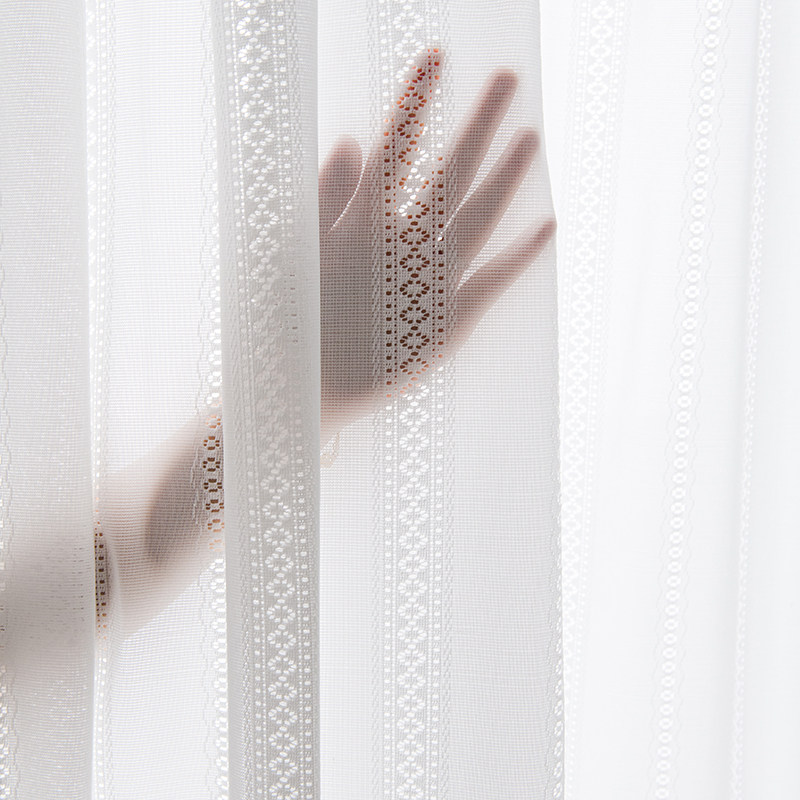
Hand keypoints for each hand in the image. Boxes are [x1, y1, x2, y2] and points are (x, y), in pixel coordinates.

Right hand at [319, 47, 554, 446]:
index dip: (414, 100)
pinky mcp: (450, 328)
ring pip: (477, 219)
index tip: (435, 55)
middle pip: (449, 174)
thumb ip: (324, 198)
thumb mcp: (297, 253)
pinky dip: (522, 256)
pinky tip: (551, 225)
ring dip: (507, 174)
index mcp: (357, 228)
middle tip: (507, 76)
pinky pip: (492, 284)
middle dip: (479, 122)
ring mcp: (429, 288)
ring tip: (533, 134)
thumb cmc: (291, 324)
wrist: (302, 399)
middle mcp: (400, 251)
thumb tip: (347, 140)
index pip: (392, 148)